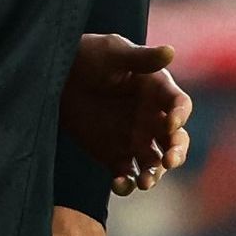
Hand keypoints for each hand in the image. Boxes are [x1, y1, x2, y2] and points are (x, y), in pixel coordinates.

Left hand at [61, 33, 189, 194]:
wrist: (56, 77)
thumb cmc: (87, 56)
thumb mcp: (113, 53)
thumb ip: (140, 58)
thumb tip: (170, 51)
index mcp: (157, 91)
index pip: (179, 105)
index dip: (180, 115)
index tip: (171, 122)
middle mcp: (151, 118)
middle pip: (175, 140)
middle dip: (177, 152)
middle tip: (169, 161)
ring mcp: (134, 139)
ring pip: (154, 163)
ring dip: (154, 174)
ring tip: (145, 182)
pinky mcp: (113, 155)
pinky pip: (125, 174)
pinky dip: (125, 184)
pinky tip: (118, 184)